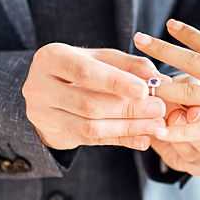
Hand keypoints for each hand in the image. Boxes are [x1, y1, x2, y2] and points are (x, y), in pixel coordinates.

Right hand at [22, 43, 167, 149]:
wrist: (47, 91)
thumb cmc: (80, 68)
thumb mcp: (101, 59)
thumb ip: (130, 65)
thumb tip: (158, 78)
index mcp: (52, 58)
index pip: (85, 72)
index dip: (116, 82)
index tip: (145, 90)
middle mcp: (40, 86)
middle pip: (90, 103)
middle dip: (129, 108)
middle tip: (159, 109)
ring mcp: (42, 114)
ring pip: (91, 127)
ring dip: (128, 127)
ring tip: (156, 125)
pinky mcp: (53, 134)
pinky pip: (92, 141)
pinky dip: (120, 139)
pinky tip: (142, 139)